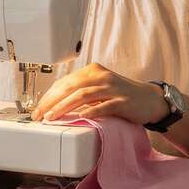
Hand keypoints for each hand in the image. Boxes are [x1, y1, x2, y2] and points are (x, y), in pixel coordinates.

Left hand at [30, 63, 169, 125]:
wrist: (150, 100)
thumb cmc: (122, 96)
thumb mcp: (99, 87)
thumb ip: (81, 91)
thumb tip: (55, 103)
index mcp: (93, 71)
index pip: (65, 81)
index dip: (49, 95)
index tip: (38, 108)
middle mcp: (101, 76)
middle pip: (70, 86)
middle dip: (51, 101)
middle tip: (39, 114)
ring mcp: (113, 88)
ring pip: (83, 95)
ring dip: (64, 106)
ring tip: (52, 117)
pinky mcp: (123, 102)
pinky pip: (103, 106)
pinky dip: (90, 112)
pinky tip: (79, 118)